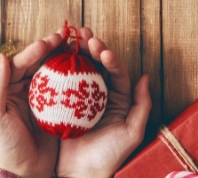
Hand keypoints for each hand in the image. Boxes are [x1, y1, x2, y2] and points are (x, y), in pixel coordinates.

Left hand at [0, 30, 64, 177]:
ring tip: (76, 45)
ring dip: (64, 57)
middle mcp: (27, 90)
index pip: (22, 63)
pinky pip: (66, 88)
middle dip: (52, 47)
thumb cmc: (7, 147)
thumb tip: (3, 58)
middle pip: (40, 62)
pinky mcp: (58, 109)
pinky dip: (74, 76)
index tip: (48, 42)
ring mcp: (44, 99)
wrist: (27, 172)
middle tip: (65, 36)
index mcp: (10, 89)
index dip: (35, 50)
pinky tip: (84, 68)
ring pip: (54, 71)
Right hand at [56, 28, 150, 177]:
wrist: (82, 175)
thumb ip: (141, 106)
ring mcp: (80, 99)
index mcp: (117, 99)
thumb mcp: (132, 133)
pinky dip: (58, 69)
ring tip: (70, 38)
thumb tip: (145, 77)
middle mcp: (99, 96)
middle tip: (84, 34)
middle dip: (91, 48)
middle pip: (97, 65)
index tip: (102, 50)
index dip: (110, 58)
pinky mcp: (63, 105)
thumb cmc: (110, 157)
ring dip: (75, 53)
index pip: (115, 72)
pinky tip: (53, 57)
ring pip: (79, 70)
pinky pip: (61, 84)